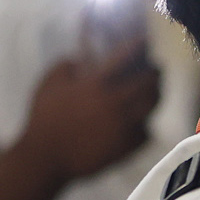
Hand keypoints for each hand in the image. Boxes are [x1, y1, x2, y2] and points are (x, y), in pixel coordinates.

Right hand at [15, 42, 160, 182]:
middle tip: (156, 69)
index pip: (123, 58)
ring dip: (156, 95)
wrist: (45, 158)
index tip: (146, 40)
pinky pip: (146, 131)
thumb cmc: (43, 119)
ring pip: (152, 105)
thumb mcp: (48, 85)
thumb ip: (66, 66)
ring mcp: (123, 125)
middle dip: (154, 72)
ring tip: (154, 90)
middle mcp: (114, 103)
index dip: (137, 46)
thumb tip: (80, 55)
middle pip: (148, 81)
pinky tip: (143, 119)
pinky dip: (146, 124)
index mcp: (94, 85)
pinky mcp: (127, 145)